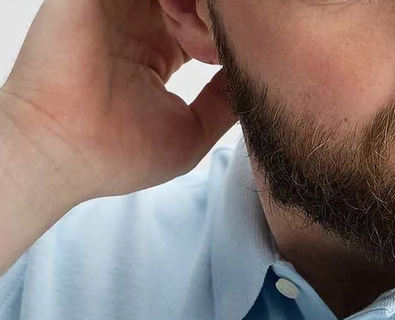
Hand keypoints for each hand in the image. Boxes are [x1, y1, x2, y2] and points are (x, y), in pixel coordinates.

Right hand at [0, 0, 235, 203]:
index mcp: (158, 47)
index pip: (203, 19)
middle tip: (218, 42)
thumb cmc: (120, 153)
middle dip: (214, 12)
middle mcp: (137, 19)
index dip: (226, 32)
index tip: (237, 57)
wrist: (64, 151)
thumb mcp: (191, 132)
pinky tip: (178, 18)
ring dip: (195, 3)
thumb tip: (252, 79)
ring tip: (195, 36)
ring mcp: (114, 1)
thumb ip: (224, 104)